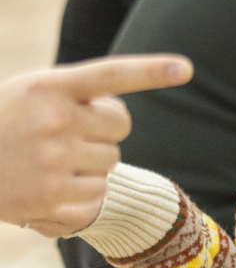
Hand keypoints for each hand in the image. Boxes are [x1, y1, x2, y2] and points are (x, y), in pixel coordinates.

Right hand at [0, 55, 191, 232]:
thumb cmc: (0, 124)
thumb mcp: (28, 94)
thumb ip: (74, 95)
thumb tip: (120, 112)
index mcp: (47, 88)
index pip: (109, 75)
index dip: (151, 71)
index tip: (186, 68)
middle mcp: (53, 121)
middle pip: (121, 125)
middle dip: (102, 129)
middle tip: (63, 135)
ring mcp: (54, 162)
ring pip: (112, 162)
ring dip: (91, 163)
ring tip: (48, 162)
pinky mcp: (53, 198)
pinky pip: (98, 195)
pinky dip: (81, 195)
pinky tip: (46, 188)